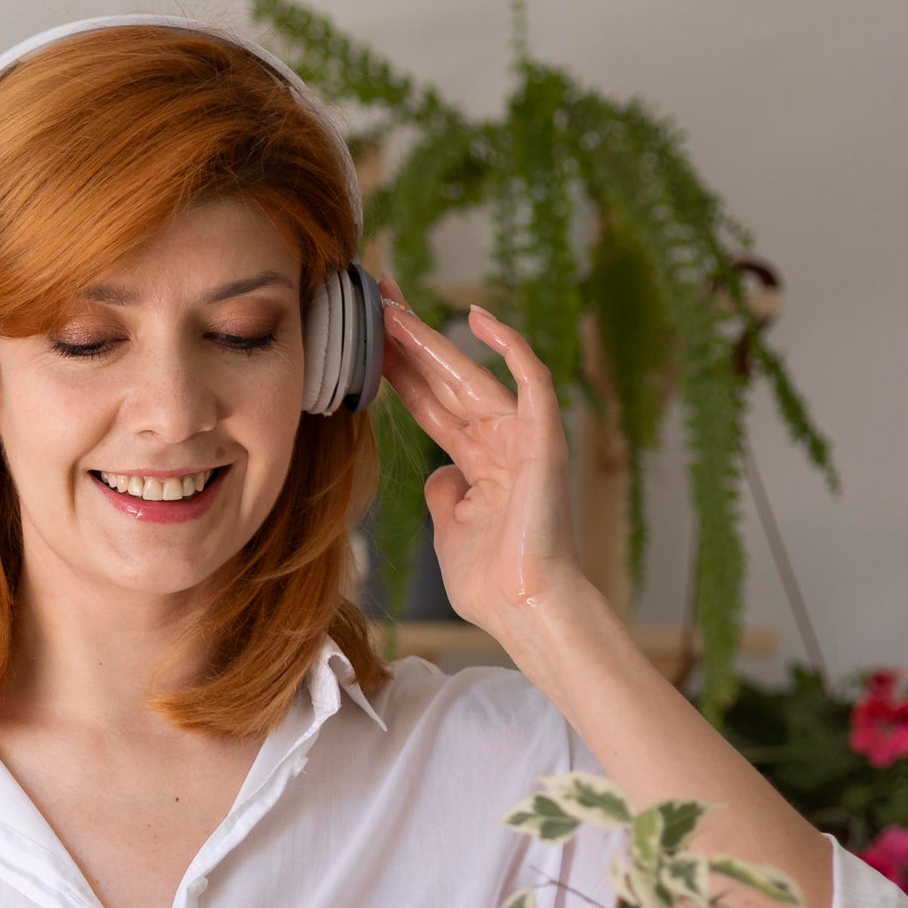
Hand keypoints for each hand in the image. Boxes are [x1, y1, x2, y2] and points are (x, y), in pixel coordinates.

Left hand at [377, 280, 591, 643]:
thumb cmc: (491, 581)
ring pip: (469, 374)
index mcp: (477, 459)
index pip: (428, 401)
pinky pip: (531, 380)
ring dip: (431, 340)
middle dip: (407, 340)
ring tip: (393, 307)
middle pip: (443, 379)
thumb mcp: (452, 528)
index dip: (396, 369)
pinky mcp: (544, 439)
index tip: (364, 338)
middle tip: (373, 298)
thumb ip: (446, 493)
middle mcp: (500, 439)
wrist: (524, 608)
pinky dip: (510, 347)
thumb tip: (438, 474)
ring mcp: (523, 436)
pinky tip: (479, 318)